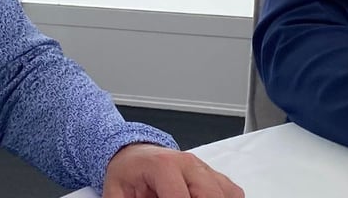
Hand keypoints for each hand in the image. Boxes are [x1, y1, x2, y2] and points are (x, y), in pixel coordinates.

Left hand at [102, 143, 242, 197]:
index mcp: (163, 165)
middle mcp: (188, 164)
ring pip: (225, 193)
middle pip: (210, 194)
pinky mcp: (212, 175)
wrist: (133, 154)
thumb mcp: (116, 193)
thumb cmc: (127, 173)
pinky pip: (231, 191)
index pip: (180, 197)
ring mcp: (203, 168)